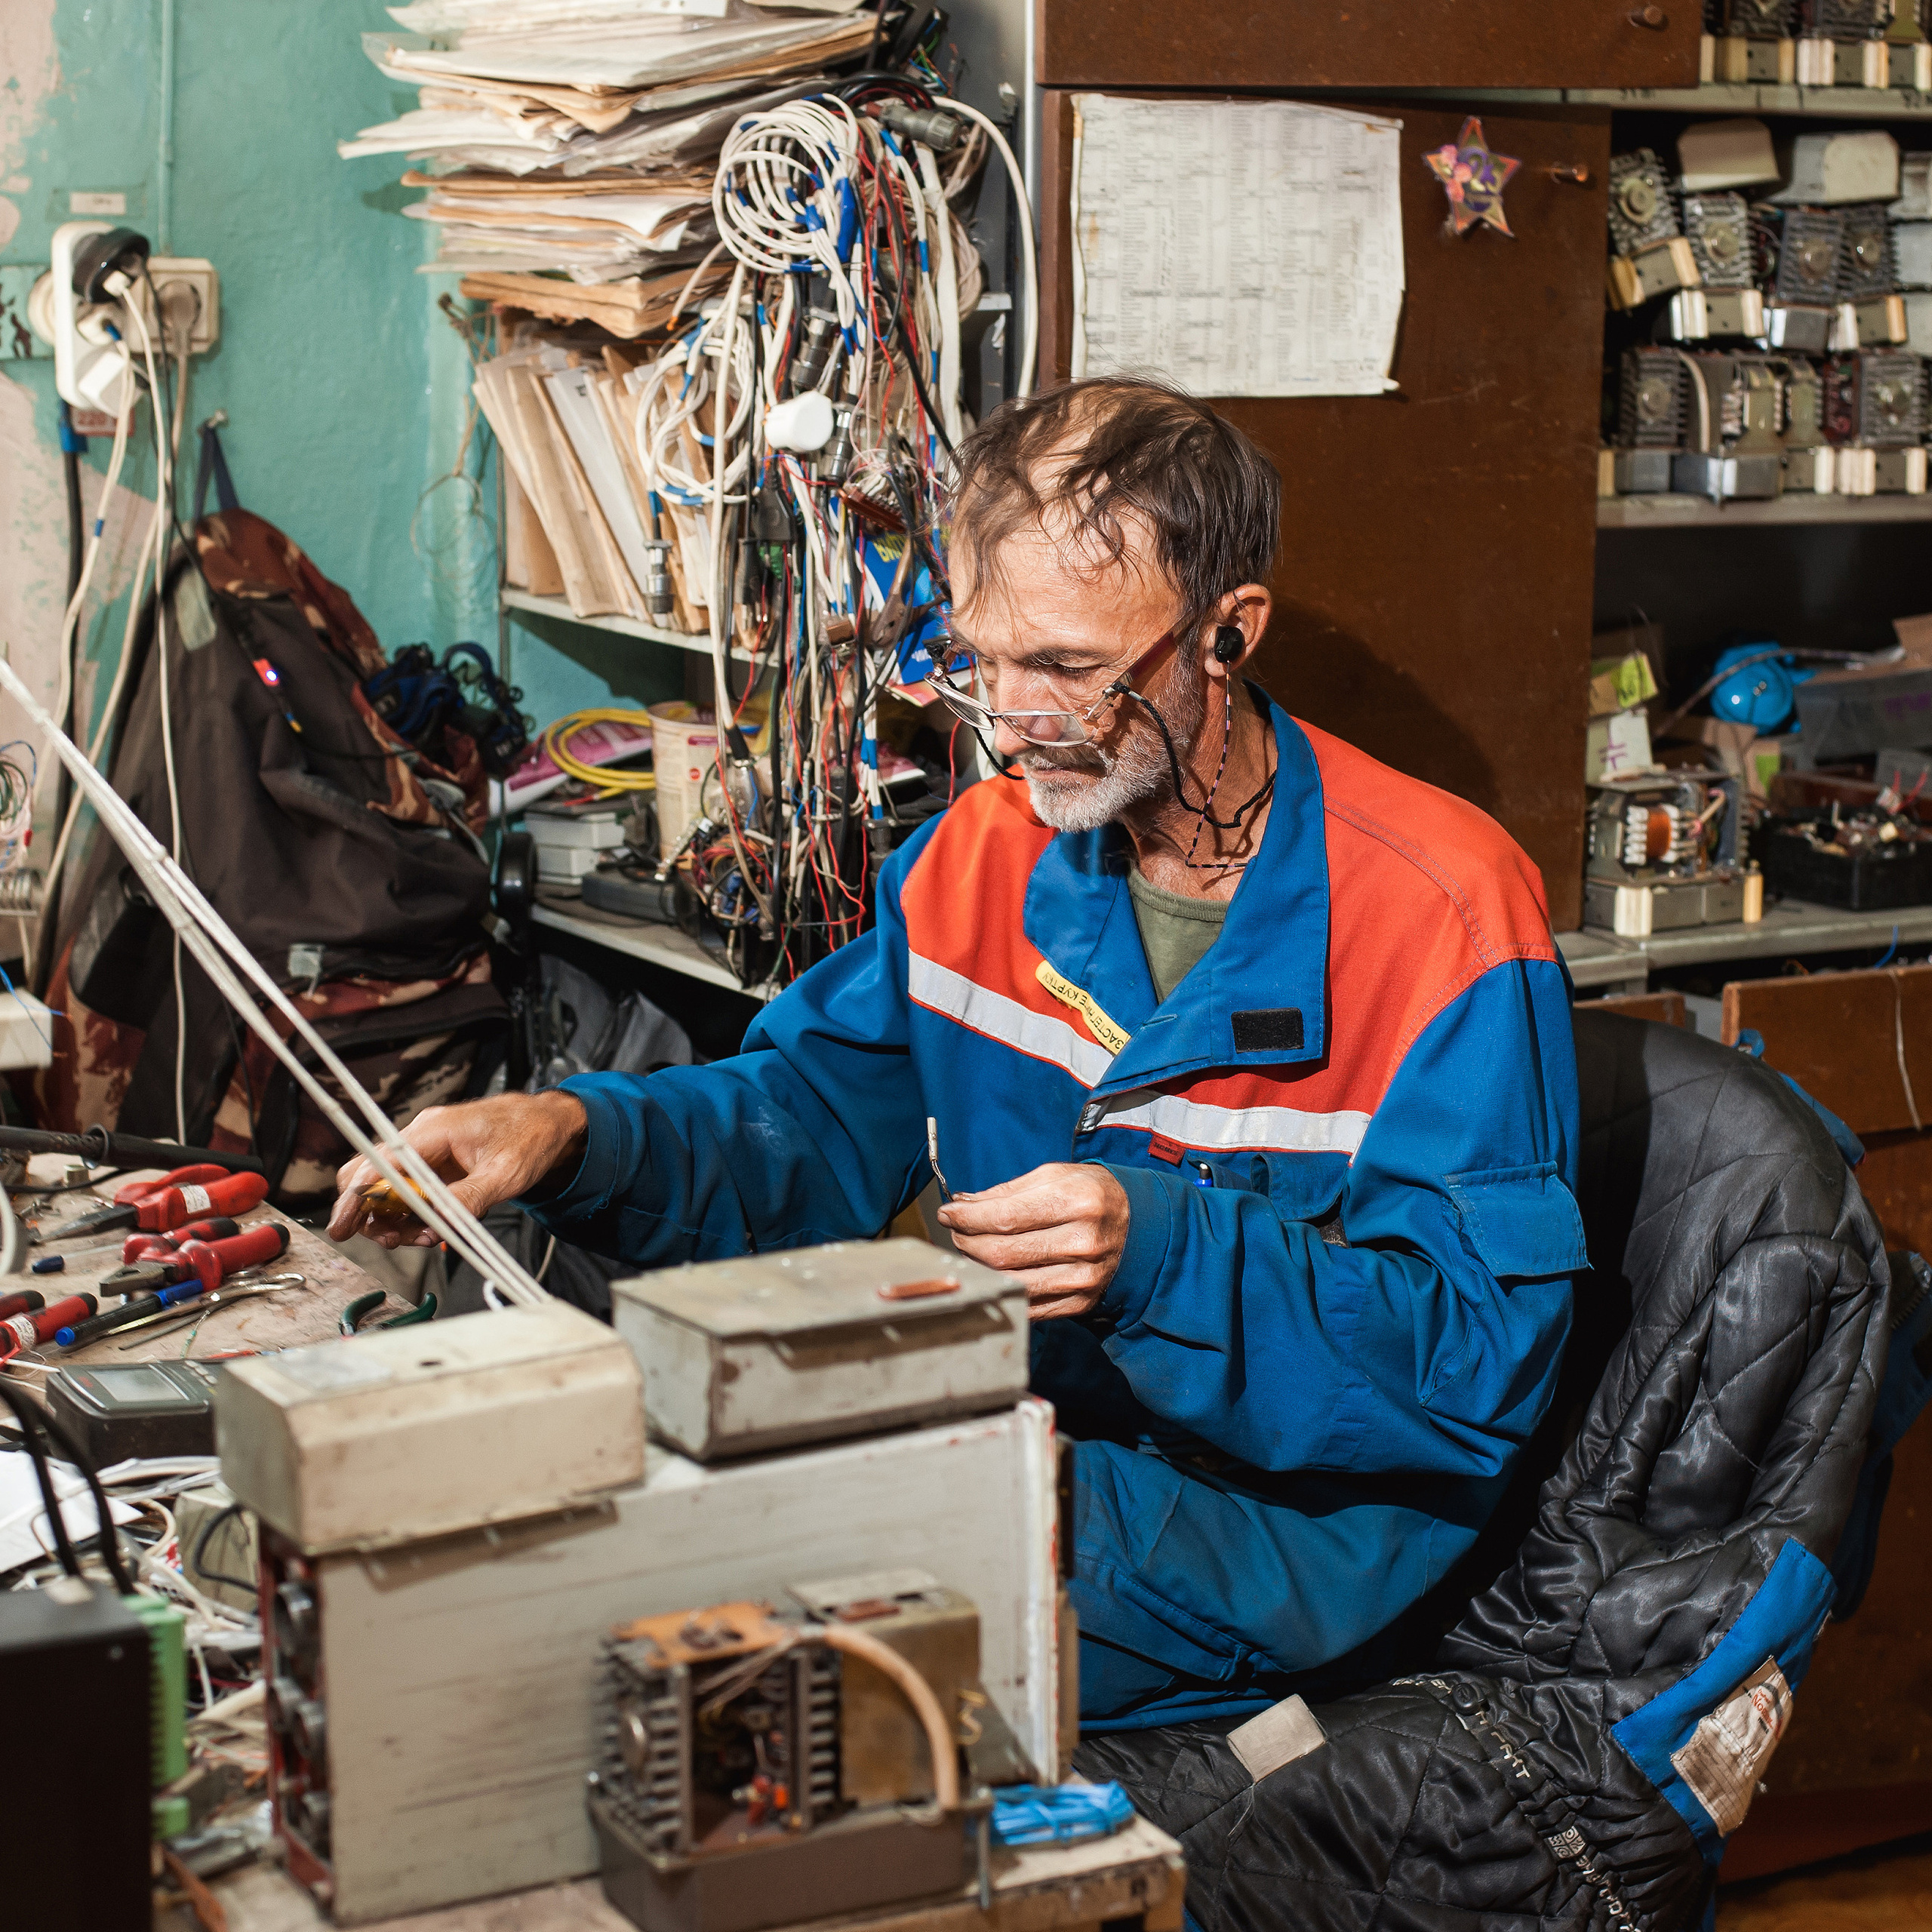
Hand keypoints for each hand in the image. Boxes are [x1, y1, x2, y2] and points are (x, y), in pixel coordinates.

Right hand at [326, 1091, 589, 1248]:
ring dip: (394, 1218)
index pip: (378, 1163)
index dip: (356, 1197)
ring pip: (385, 1185)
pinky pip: (407, 1189)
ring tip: (421, 1238)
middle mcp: (421, 1136)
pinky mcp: (433, 1163)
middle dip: (371, 1213)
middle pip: (369, 1173)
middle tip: (393, 1241)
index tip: (343, 1226)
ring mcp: (425, 1149)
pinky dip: (411, 1213)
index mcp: (434, 1131)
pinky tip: (430, 1229)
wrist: (548, 1122)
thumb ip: (471, 1198)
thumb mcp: (506, 1174)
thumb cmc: (530, 1136)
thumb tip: (441, 1224)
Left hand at [936, 1162, 1128, 1319]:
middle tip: (957, 1232)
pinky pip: (1028, 1303)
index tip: (948, 1213)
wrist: (1142, 1229)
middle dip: (967, 1242)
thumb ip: (1006, 1192)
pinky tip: (994, 1272)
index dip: (966, 1218)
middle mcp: (1083, 1241)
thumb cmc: (1092, 1196)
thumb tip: (961, 1204)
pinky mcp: (1081, 1302)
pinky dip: (1003, 1288)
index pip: (1004, 1217)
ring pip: (1010, 1281)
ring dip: (980, 1267)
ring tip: (972, 1251)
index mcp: (1077, 1200)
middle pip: (1002, 1252)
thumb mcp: (1056, 1177)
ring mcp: (1084, 1277)